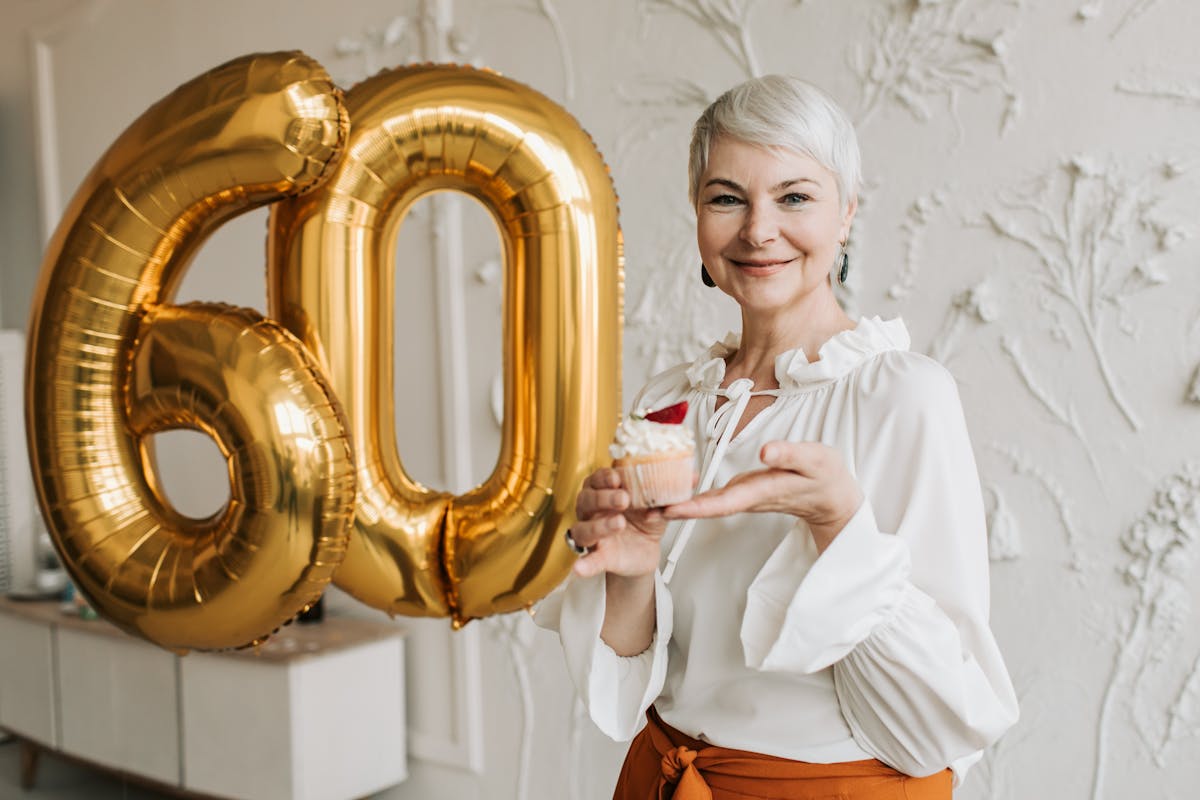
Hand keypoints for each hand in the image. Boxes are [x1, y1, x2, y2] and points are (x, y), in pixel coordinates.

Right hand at [570, 468, 668, 577]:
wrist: (646, 550)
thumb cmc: (645, 519)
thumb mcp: (658, 502)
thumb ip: (671, 489)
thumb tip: (692, 475)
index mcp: (605, 492)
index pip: (596, 479)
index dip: (603, 476)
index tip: (617, 477)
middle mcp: (593, 512)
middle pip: (586, 500)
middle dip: (604, 497)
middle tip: (624, 498)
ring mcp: (594, 535)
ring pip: (582, 528)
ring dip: (598, 525)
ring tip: (618, 524)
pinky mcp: (600, 557)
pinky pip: (588, 561)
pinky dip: (584, 564)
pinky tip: (580, 568)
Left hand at [663, 441, 861, 553]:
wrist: (834, 496)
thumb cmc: (825, 475)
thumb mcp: (814, 460)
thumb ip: (791, 455)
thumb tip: (767, 452)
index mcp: (762, 492)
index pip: (723, 502)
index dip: (695, 507)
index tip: (669, 510)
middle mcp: (749, 498)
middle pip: (708, 506)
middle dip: (677, 508)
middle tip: (643, 507)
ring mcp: (746, 497)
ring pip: (709, 503)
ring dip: (681, 504)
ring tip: (648, 499)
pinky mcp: (745, 492)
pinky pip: (715, 497)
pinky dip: (694, 496)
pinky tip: (674, 489)